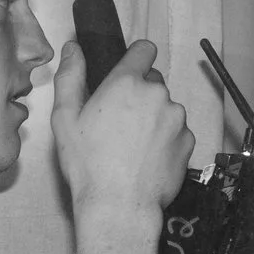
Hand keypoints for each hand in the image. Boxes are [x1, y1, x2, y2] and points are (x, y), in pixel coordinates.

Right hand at [53, 38, 195, 221]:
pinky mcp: (188, 141)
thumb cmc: (87, 163)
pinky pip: (178, 131)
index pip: (144, 49)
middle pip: (153, 82)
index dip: (136, 58)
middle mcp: (157, 94)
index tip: (128, 74)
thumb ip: (70, 77)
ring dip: (154, 118)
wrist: (119, 205)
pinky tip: (148, 158)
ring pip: (166, 108)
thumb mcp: (65, 118)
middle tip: (120, 123)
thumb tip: (73, 48)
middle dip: (140, 95)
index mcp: (126, 83)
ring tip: (134, 146)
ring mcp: (177, 118)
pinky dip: (166, 140)